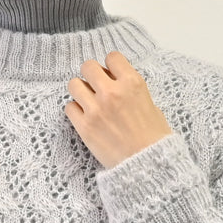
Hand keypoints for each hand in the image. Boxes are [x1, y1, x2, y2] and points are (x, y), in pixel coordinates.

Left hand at [65, 51, 173, 169]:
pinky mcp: (84, 127)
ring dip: (80, 91)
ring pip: (74, 84)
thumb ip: (131, 90)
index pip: (112, 57)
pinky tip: (84, 117)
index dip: (110, 66)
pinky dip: (75, 110)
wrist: (147, 165)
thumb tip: (117, 84)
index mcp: (132, 83)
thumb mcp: (150, 104)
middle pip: (88, 66)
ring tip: (87, 101)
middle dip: (91, 75)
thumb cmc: (153, 138)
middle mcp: (112, 92)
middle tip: (95, 87)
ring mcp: (96, 110)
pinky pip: (69, 107)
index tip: (110, 74)